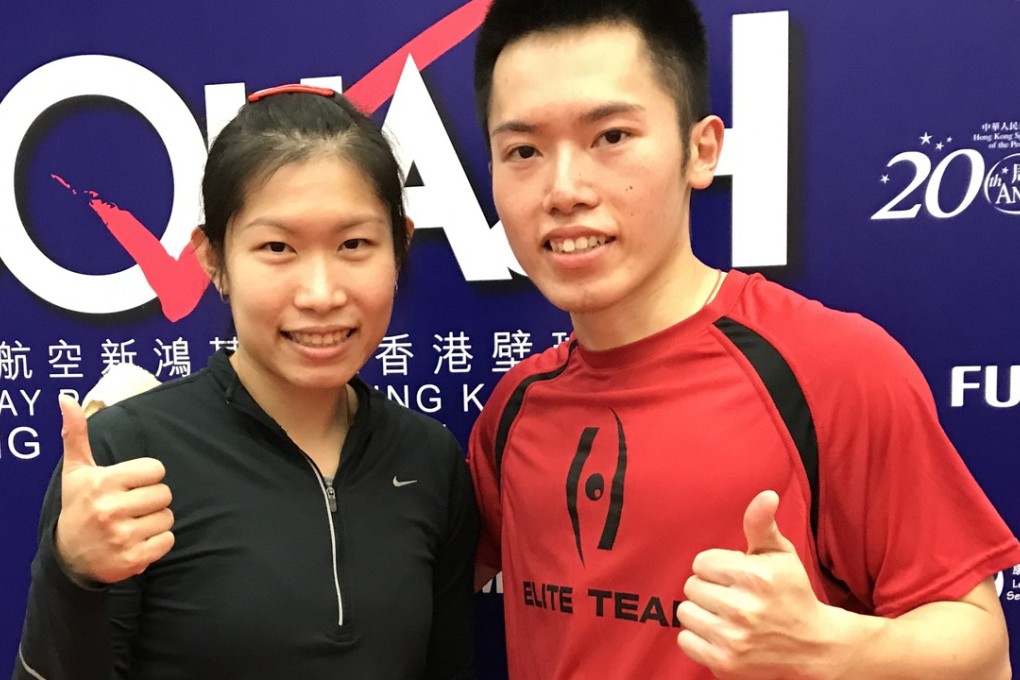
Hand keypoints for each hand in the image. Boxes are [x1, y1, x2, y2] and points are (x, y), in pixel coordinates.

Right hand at [54, 395, 174, 583]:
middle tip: (132, 505)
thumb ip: (76, 434)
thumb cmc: (79, 506)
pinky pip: (168, 541)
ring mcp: (122, 537)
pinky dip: (158, 542)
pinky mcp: (133, 560)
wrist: (69, 557)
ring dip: (155, 520)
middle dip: (152, 499)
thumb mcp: (76, 471)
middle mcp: (111, 510)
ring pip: (168, 517)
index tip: (130, 484)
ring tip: (133, 523)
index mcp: (103, 483)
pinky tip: (138, 540)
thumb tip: (66, 399)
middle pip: (165, 494)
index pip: (156, 470)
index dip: (147, 476)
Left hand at [676, 490, 840, 679]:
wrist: (814, 647)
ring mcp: (733, 639)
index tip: (734, 575)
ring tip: (724, 614)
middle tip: (731, 596)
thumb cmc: (792, 594)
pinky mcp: (725, 664)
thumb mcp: (780, 555)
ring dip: (701, 612)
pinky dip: (698, 637)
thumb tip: (765, 495)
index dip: (716, 567)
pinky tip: (720, 633)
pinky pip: (686, 640)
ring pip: (685, 612)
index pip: (701, 562)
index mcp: (755, 577)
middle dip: (709, 588)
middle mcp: (743, 609)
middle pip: (691, 586)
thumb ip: (762, 524)